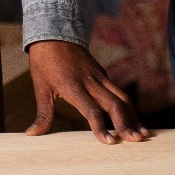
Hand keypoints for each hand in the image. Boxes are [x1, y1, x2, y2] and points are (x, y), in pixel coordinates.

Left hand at [25, 41, 149, 144]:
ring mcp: (99, 76)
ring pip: (121, 97)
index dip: (101, 127)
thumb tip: (31, 135)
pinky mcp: (102, 74)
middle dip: (126, 123)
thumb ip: (42, 114)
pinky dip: (128, 106)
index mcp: (73, 86)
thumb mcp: (40, 87)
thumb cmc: (45, 61)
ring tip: (142, 133)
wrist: (54, 32)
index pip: (91, 110)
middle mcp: (91, 81)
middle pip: (114, 104)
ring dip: (133, 116)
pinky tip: (133, 119)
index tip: (109, 142)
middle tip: (135, 140)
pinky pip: (118, 91)